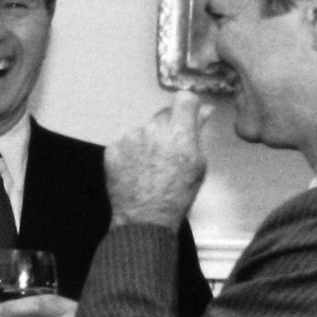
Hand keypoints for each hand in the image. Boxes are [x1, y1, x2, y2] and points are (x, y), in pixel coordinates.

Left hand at [105, 92, 208, 229]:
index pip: (183, 98)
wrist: (145, 218)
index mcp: (179, 131)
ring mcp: (129, 138)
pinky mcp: (112, 150)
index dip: (186, 106)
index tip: (186, 115)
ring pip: (142, 131)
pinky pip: (124, 144)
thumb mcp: (198, 164)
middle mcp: (152, 129)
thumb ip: (198, 132)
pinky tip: (134, 171)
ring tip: (149, 167)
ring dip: (146, 142)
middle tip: (168, 152)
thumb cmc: (178, 194)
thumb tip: (205, 109)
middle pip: (162, 116)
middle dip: (167, 128)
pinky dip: (129, 154)